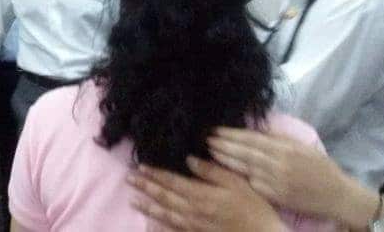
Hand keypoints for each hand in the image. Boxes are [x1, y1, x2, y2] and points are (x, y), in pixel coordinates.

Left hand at [129, 156, 285, 231]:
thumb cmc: (254, 208)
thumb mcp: (237, 183)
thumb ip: (211, 171)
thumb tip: (188, 159)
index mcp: (201, 194)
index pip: (172, 182)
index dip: (155, 174)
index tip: (140, 167)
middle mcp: (192, 211)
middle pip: (164, 197)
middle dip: (145, 187)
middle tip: (129, 179)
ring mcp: (193, 226)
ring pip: (165, 215)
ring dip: (147, 207)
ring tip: (133, 200)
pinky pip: (174, 230)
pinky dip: (161, 226)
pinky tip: (152, 223)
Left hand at [208, 127, 376, 227]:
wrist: (337, 196)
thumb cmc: (321, 169)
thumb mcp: (302, 147)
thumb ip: (279, 138)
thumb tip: (257, 129)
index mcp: (284, 149)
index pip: (251, 139)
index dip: (231, 134)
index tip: (216, 129)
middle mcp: (277, 164)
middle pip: (243, 153)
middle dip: (222, 145)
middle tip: (206, 139)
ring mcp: (275, 181)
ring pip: (244, 168)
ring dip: (224, 160)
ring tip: (209, 151)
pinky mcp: (274, 196)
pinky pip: (252, 184)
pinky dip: (237, 177)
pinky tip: (224, 172)